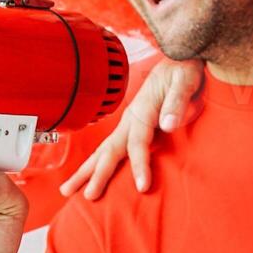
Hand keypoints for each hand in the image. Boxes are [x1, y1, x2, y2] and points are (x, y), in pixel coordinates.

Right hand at [60, 58, 204, 198]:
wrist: (181, 56)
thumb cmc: (184, 68)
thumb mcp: (185, 80)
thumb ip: (177, 102)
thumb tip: (167, 125)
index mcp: (143, 109)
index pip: (138, 143)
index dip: (139, 165)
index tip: (142, 187)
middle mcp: (131, 117)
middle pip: (110, 150)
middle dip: (97, 174)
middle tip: (87, 196)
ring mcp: (129, 121)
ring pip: (104, 150)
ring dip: (86, 170)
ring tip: (67, 190)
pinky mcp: (133, 125)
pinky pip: (113, 148)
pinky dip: (98, 163)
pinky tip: (91, 176)